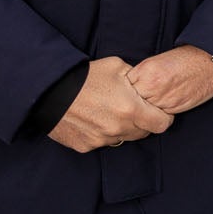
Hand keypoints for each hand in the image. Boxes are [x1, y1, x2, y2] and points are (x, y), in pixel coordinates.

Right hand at [49, 57, 174, 152]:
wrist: (48, 91)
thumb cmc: (85, 76)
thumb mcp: (117, 67)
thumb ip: (137, 78)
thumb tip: (147, 84)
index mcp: (131, 109)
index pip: (162, 124)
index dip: (164, 117)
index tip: (159, 111)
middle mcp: (118, 128)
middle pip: (143, 133)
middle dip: (143, 122)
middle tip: (134, 109)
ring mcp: (101, 139)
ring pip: (123, 138)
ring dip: (123, 128)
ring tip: (110, 112)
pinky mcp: (85, 146)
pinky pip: (102, 142)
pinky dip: (103, 133)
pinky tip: (94, 119)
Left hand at [127, 44, 212, 114]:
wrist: (212, 60)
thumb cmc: (187, 58)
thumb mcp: (157, 62)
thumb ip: (142, 77)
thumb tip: (130, 91)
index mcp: (144, 71)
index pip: (122, 89)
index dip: (125, 92)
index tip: (128, 93)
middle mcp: (150, 86)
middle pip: (129, 104)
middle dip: (132, 104)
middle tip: (136, 102)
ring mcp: (162, 99)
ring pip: (142, 113)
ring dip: (145, 111)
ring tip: (154, 102)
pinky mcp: (174, 108)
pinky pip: (158, 116)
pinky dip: (159, 113)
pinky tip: (165, 104)